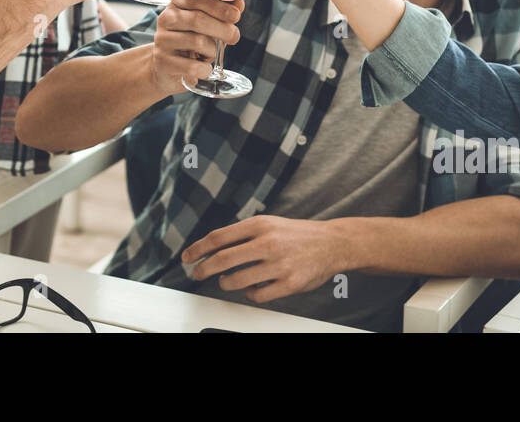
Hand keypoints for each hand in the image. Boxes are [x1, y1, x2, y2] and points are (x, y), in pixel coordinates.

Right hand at [149, 0, 242, 94]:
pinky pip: (192, 66)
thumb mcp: (207, 21)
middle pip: (196, 19)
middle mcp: (166, 18)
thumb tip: (238, 3)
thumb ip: (223, 11)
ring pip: (197, 42)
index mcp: (177, 3)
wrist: (168, 66)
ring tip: (211, 54)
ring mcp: (162, 40)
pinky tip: (205, 68)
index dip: (217, 5)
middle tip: (234, 37)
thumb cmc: (192, 39)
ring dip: (213, 51)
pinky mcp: (163, 62)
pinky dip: (205, 69)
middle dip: (223, 29)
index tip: (236, 15)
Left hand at [181, 216, 345, 303]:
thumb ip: (243, 234)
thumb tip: (212, 247)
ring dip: (225, 283)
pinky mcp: (289, 284)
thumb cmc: (296, 234)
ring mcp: (278, 265)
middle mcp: (268, 243)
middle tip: (196, 274)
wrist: (332, 243)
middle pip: (222, 260)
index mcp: (259, 225)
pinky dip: (249, 294)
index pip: (219, 237)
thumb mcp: (269, 224)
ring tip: (225, 281)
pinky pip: (258, 295)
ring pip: (237, 280)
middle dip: (203, 269)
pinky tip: (251, 289)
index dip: (198, 249)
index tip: (186, 257)